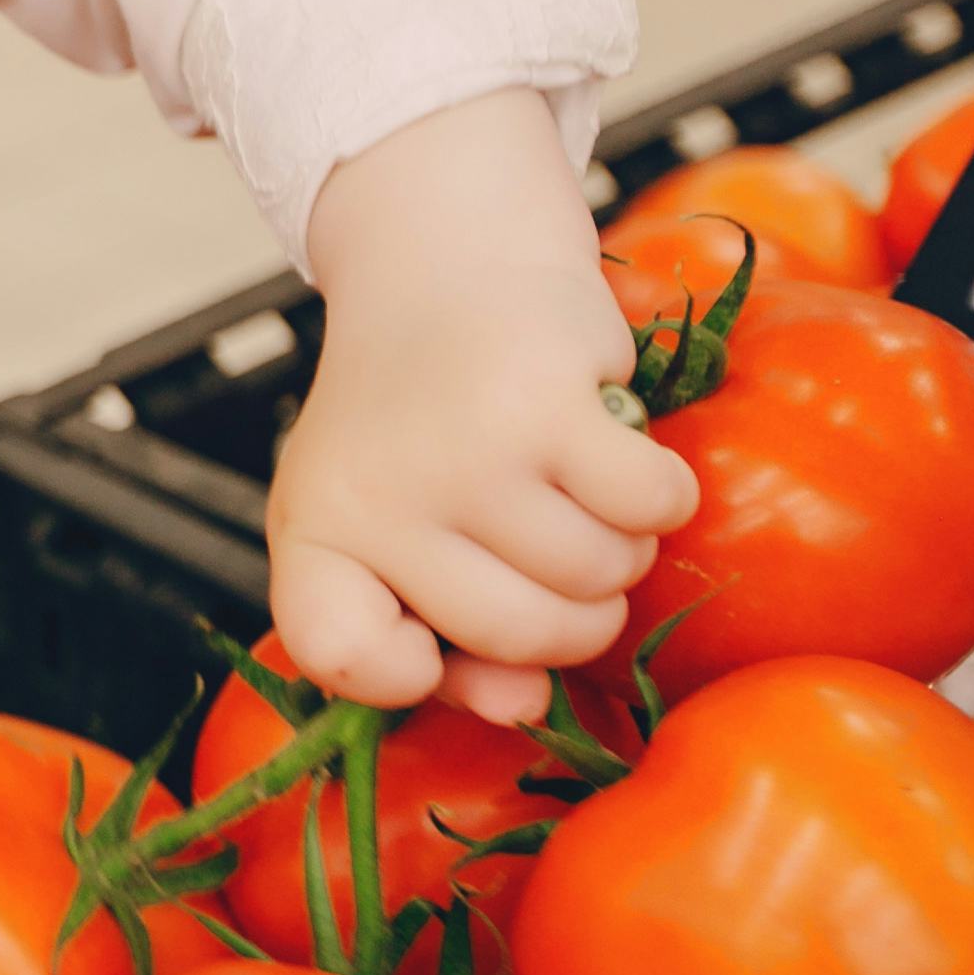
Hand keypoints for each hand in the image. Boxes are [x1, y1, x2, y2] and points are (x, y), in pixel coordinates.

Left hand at [276, 93, 699, 719]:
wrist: (441, 264)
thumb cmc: (420, 419)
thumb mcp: (386, 527)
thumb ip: (438, 641)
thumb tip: (521, 709)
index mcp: (312, 534)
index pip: (343, 661)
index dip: (416, 673)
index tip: (438, 631)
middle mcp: (375, 499)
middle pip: (523, 639)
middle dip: (569, 611)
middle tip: (544, 539)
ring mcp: (462, 454)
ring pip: (601, 580)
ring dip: (619, 545)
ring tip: (571, 482)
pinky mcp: (547, 405)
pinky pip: (655, 509)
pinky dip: (661, 490)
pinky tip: (614, 446)